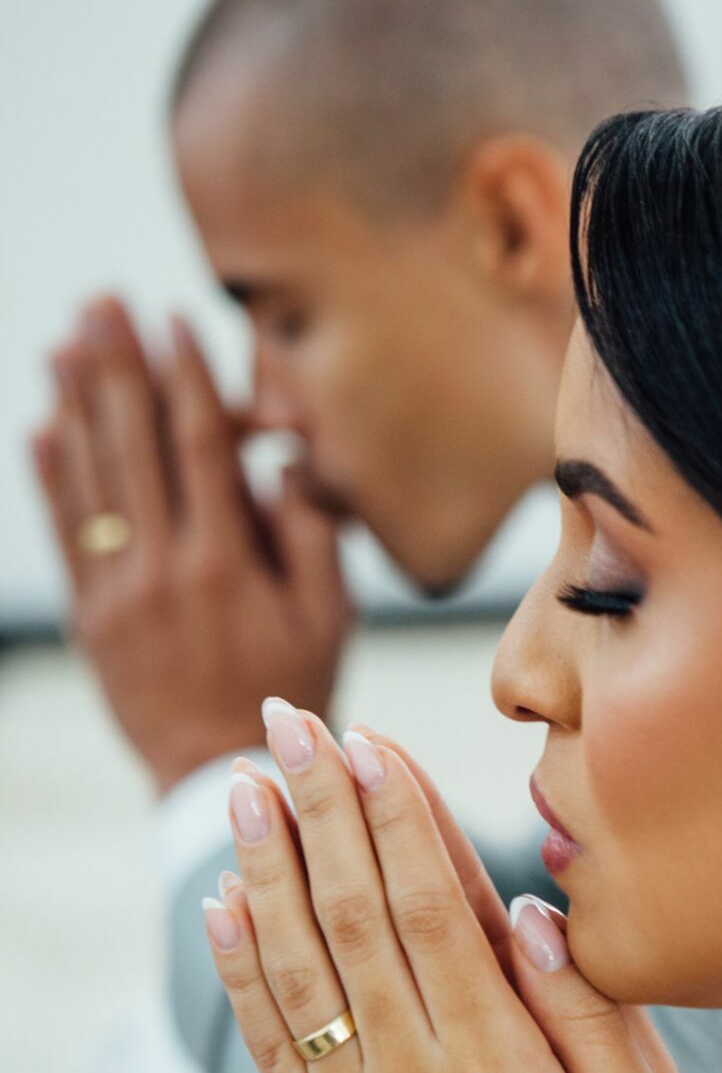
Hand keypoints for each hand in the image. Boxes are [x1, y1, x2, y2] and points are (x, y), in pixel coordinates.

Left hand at [31, 297, 351, 792]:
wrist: (219, 772)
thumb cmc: (291, 687)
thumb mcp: (330, 616)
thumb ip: (309, 532)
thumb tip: (283, 459)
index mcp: (228, 565)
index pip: (201, 448)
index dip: (186, 378)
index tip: (175, 321)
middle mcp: (164, 570)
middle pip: (135, 447)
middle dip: (118, 366)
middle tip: (104, 301)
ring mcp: (117, 593)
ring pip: (91, 481)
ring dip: (74, 404)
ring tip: (66, 340)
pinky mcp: (90, 616)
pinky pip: (63, 536)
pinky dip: (49, 478)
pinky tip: (39, 426)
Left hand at [202, 705, 678, 1072]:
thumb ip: (594, 1013)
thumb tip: (525, 907)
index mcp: (502, 1066)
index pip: (432, 906)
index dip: (397, 814)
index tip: (369, 739)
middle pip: (352, 910)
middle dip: (319, 804)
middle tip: (290, 720)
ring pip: (296, 960)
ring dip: (266, 862)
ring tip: (244, 780)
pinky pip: (267, 1037)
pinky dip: (240, 963)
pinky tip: (224, 899)